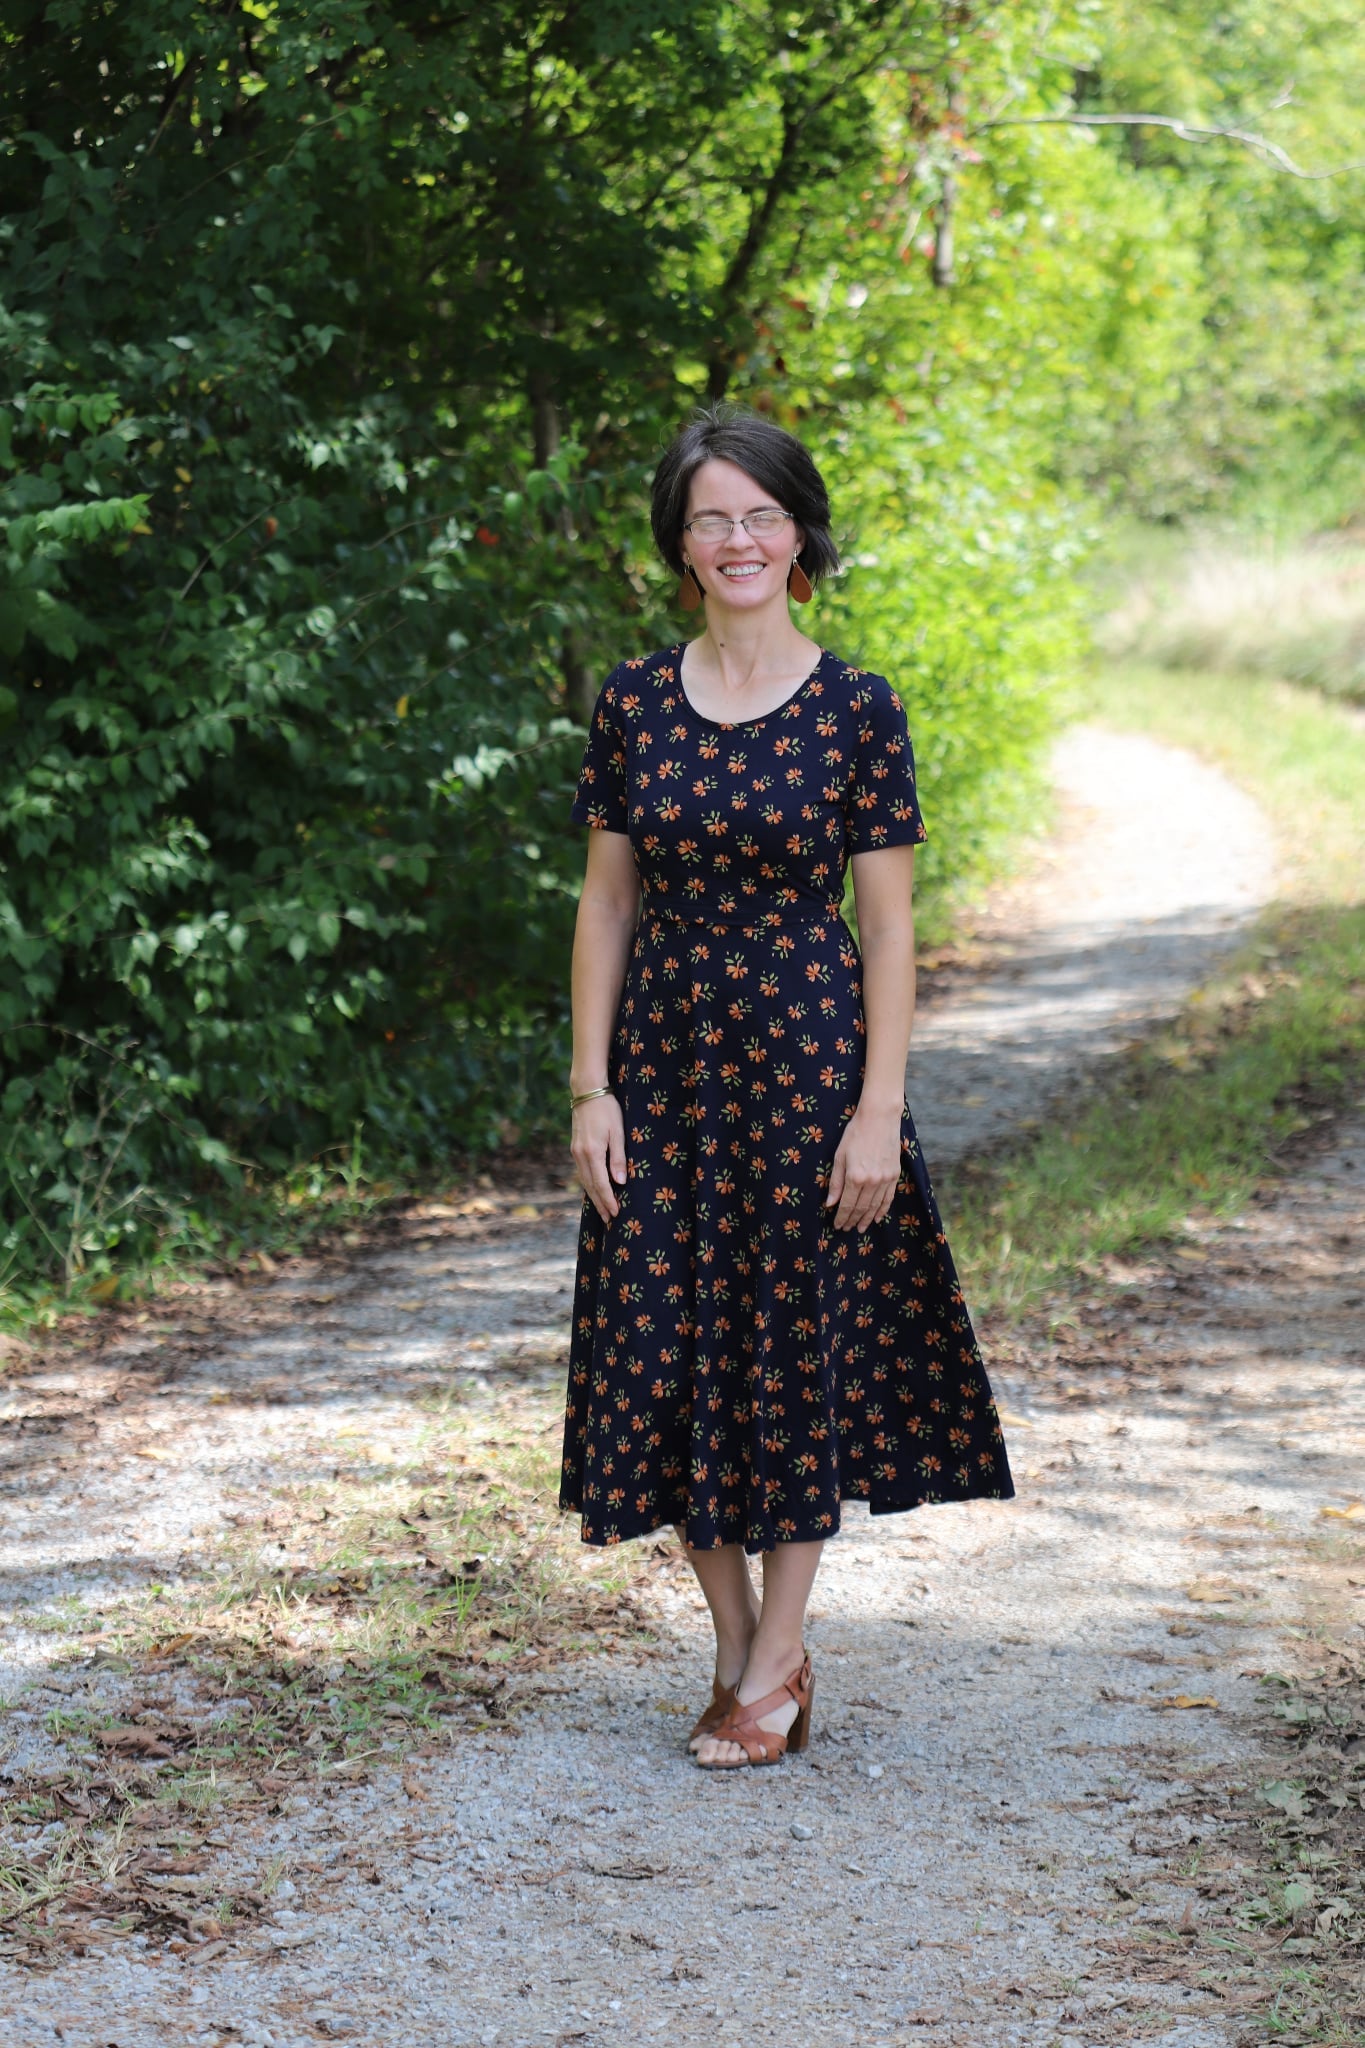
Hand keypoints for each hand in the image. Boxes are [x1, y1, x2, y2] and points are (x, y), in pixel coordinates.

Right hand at [571, 1093, 627, 1222]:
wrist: (587, 1091)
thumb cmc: (607, 1109)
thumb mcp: (617, 1132)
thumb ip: (618, 1158)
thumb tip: (619, 1182)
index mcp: (592, 1152)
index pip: (601, 1183)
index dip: (608, 1200)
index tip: (615, 1213)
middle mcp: (580, 1155)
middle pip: (590, 1186)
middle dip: (600, 1203)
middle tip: (609, 1219)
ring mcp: (576, 1152)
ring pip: (584, 1180)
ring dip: (594, 1196)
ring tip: (603, 1209)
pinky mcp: (575, 1148)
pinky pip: (582, 1172)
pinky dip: (589, 1184)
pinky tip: (594, 1189)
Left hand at [825, 1103, 902, 1231]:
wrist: (880, 1119)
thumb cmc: (855, 1134)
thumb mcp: (839, 1156)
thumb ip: (835, 1182)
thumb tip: (830, 1204)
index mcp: (855, 1177)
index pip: (846, 1205)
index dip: (841, 1217)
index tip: (837, 1225)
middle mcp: (871, 1181)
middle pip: (860, 1208)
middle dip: (852, 1221)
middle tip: (846, 1229)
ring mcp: (885, 1179)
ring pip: (875, 1206)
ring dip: (867, 1219)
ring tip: (861, 1228)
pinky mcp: (895, 1175)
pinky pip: (888, 1198)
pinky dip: (882, 1210)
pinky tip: (877, 1217)